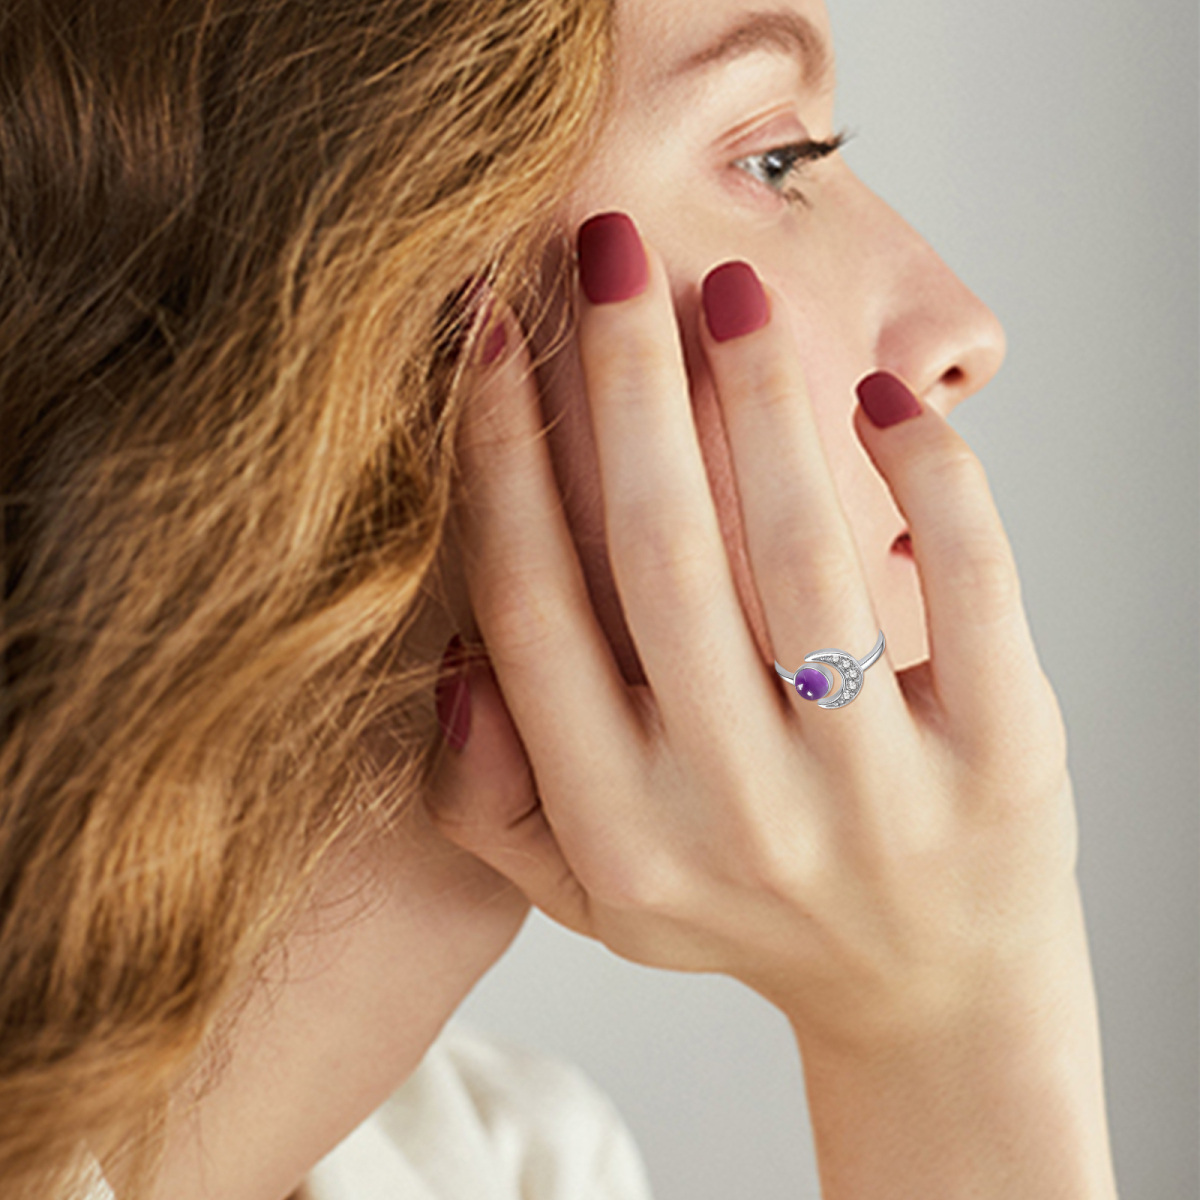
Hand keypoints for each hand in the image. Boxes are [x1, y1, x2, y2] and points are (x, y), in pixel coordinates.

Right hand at [428, 212, 1082, 1055]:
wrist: (933, 994)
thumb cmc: (745, 918)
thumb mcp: (594, 896)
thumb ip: (491, 801)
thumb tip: (454, 664)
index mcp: (621, 830)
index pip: (534, 610)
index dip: (500, 457)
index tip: (490, 336)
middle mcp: (737, 811)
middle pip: (655, 554)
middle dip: (617, 381)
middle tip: (606, 251)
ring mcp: (876, 789)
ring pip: (799, 550)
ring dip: (754, 395)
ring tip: (726, 294)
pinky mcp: (1002, 758)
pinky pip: (970, 580)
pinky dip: (928, 468)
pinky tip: (877, 399)